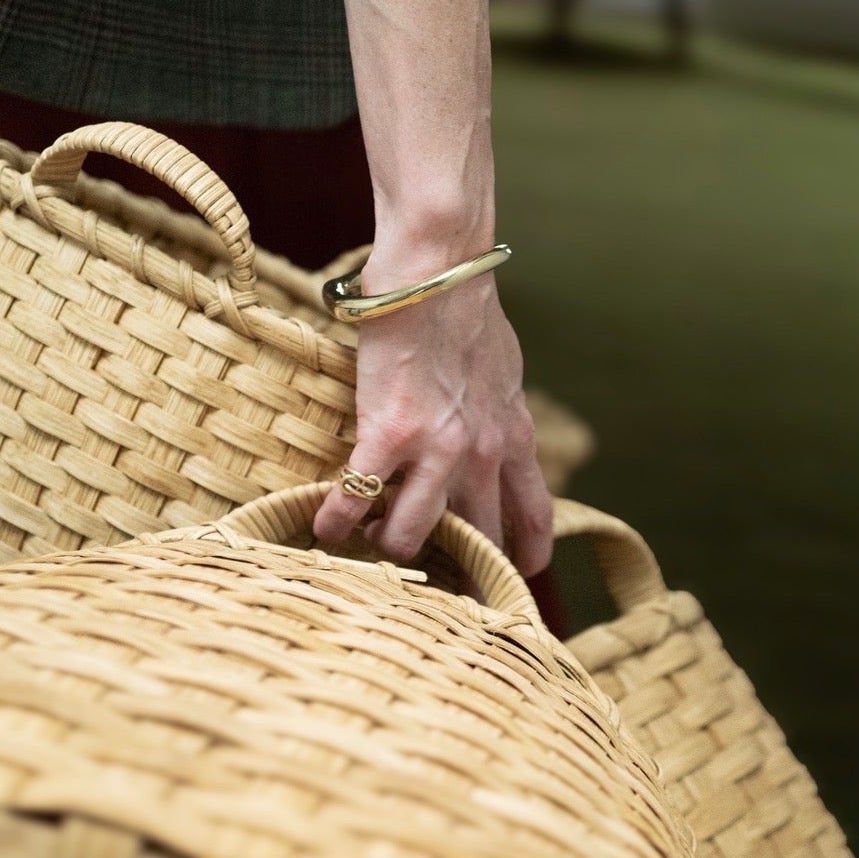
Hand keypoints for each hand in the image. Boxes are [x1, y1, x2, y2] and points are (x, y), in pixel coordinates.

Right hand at [313, 269, 553, 574]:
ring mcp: (437, 447)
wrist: (438, 268)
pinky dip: (338, 520)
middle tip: (432, 589)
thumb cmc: (464, 307)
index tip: (509, 578)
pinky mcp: (390, 432)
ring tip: (371, 542)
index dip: (523, 559)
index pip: (534, 518)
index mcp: (515, 437)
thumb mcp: (501, 369)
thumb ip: (497, 408)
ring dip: (390, 545)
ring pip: (413, 534)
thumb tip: (489, 420)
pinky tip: (324, 529)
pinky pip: (358, 497)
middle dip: (455, 576)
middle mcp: (483, 453)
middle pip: (478, 542)